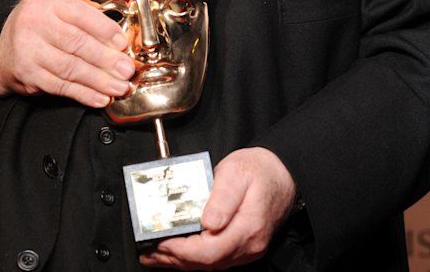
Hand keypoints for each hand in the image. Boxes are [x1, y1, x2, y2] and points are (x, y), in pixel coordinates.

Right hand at [0, 0, 134, 106]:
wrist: (1, 46)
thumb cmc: (38, 25)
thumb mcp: (57, 9)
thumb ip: (85, 17)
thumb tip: (119, 41)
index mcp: (46, 1)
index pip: (80, 14)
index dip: (105, 30)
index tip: (123, 44)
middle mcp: (34, 22)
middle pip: (76, 43)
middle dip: (106, 59)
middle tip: (126, 70)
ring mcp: (28, 49)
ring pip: (70, 67)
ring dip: (98, 81)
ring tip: (118, 87)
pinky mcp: (26, 73)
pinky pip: (60, 86)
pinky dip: (83, 94)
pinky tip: (100, 97)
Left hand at [140, 147, 295, 269]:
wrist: (282, 174)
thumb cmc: (259, 170)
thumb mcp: (237, 172)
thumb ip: (222, 197)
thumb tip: (207, 223)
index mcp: (248, 227)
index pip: (210, 251)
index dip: (182, 251)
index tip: (161, 242)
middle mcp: (249, 245)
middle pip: (207, 263)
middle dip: (175, 259)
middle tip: (149, 251)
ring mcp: (247, 249)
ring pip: (210, 265)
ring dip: (181, 262)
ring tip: (155, 256)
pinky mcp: (243, 247)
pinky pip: (215, 259)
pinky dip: (194, 258)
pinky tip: (178, 254)